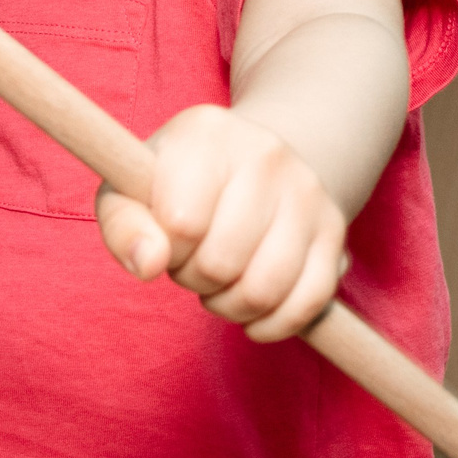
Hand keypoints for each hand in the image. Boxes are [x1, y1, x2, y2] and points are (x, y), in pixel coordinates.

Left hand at [95, 104, 346, 341]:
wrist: (253, 161)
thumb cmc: (177, 183)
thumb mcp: (131, 190)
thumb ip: (123, 225)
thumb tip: (148, 264)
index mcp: (209, 133)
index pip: (182, 224)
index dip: (167, 250)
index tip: (168, 238)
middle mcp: (267, 153)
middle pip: (222, 263)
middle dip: (196, 280)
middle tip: (193, 262)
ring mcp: (307, 191)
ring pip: (265, 289)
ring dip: (231, 306)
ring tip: (220, 283)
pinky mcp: (334, 230)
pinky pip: (309, 302)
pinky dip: (274, 324)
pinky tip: (253, 312)